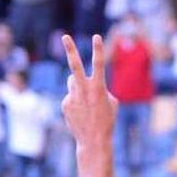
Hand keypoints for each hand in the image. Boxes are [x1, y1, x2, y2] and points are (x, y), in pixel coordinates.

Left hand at [61, 34, 117, 150]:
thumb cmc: (107, 120)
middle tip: (65, 36)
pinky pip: (70, 96)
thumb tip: (88, 83)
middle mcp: (84, 90)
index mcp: (99, 88)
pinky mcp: (65, 104)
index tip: (97, 36)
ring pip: (73, 82)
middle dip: (71, 50)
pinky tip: (81, 114)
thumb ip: (101, 89)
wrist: (93, 140)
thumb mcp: (112, 103)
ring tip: (86, 103)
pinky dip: (75, 102)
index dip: (98, 49)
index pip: (99, 64)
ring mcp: (72, 96)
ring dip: (78, 86)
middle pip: (75, 65)